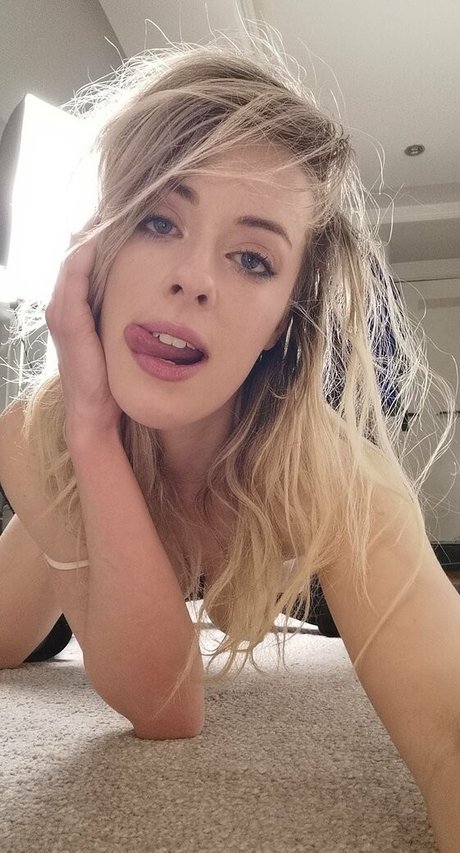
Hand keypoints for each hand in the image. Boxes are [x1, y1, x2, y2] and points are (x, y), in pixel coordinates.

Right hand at [45, 219, 121, 442]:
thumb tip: (160, 291)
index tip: (128, 211)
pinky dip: (84, 257)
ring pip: (72, 259)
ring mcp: (62, 311)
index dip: (103, 234)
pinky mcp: (67, 322)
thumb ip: (128, 311)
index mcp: (77, 305)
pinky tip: (99, 239)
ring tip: (111, 209)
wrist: (98, 412)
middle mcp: (64, 304)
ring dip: (90, 234)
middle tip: (120, 200)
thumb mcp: (121, 335)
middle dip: (96, 226)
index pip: (86, 258)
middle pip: (76, 251)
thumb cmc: (113, 376)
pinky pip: (73, 279)